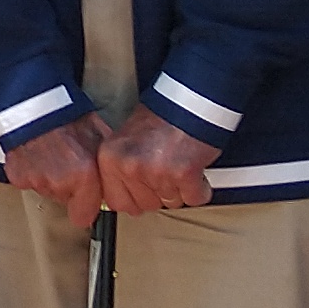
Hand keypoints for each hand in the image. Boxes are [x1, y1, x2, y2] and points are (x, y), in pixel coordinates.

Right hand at [3, 115, 104, 230]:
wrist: (36, 102)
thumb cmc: (68, 116)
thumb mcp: (99, 136)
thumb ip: (106, 163)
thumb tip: (115, 178)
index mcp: (83, 175)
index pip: (83, 216)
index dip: (85, 206)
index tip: (84, 200)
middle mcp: (58, 182)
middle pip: (64, 201)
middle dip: (68, 187)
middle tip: (68, 163)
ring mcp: (35, 180)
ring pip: (46, 191)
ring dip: (49, 178)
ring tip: (53, 155)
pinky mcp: (17, 175)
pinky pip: (27, 182)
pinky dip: (31, 172)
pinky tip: (37, 155)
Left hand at [91, 114, 220, 216]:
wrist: (189, 101)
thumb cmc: (160, 118)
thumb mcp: (125, 139)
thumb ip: (120, 168)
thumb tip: (122, 196)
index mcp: (109, 159)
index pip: (116, 203)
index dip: (134, 199)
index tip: (143, 190)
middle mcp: (130, 166)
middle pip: (145, 206)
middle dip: (158, 194)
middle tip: (165, 171)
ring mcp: (156, 172)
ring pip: (171, 203)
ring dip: (179, 190)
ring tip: (179, 163)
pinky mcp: (184, 174)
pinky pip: (193, 198)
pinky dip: (199, 188)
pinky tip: (194, 169)